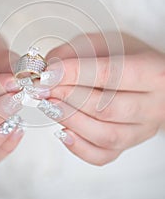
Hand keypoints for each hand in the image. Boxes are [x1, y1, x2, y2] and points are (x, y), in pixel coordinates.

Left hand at [43, 32, 164, 165]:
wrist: (153, 77)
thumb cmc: (133, 58)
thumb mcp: (109, 42)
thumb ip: (78, 50)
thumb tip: (50, 67)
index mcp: (154, 74)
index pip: (112, 75)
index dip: (75, 74)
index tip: (49, 73)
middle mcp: (154, 105)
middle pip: (107, 109)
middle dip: (68, 98)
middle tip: (44, 88)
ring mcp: (143, 128)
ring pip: (105, 136)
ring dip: (70, 120)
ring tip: (50, 105)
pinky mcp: (130, 143)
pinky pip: (104, 156)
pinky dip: (79, 147)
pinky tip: (63, 131)